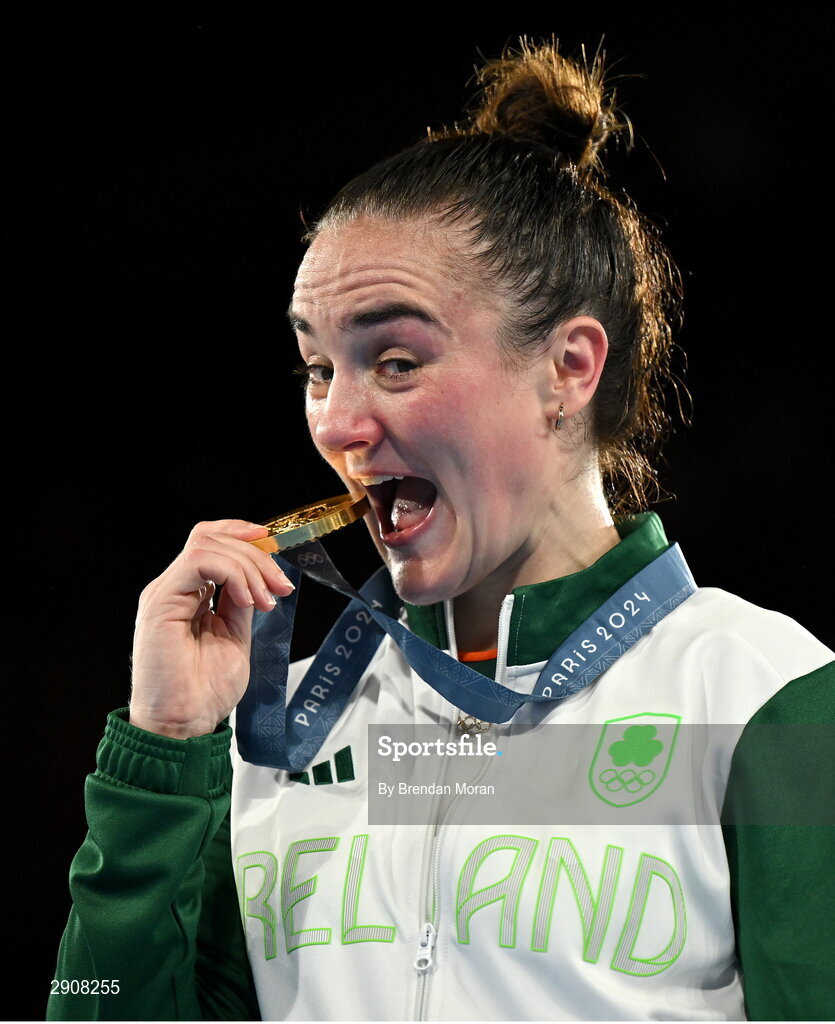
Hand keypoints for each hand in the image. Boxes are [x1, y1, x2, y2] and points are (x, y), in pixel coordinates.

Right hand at [129, 520, 293, 738]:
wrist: (183, 725)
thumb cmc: (205, 691)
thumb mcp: (235, 635)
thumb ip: (240, 602)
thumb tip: (260, 577)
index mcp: (188, 594)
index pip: (210, 542)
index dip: (242, 534)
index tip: (276, 547)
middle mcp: (174, 588)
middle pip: (212, 537)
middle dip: (256, 554)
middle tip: (282, 585)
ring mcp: (164, 593)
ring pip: (207, 544)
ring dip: (249, 566)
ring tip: (267, 599)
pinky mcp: (160, 601)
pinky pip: (198, 562)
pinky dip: (232, 574)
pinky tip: (249, 600)